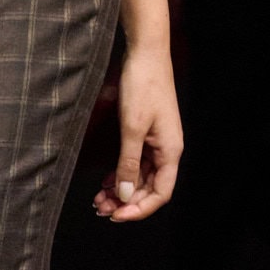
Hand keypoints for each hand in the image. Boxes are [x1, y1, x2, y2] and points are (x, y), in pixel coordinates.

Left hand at [92, 40, 181, 222]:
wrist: (145, 54)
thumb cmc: (143, 85)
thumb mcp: (132, 128)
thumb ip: (128, 163)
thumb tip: (125, 194)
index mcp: (170, 151)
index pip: (160, 193)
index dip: (139, 208)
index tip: (116, 215)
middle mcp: (166, 150)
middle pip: (149, 188)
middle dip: (126, 201)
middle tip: (100, 208)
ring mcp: (156, 142)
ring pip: (140, 177)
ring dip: (122, 190)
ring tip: (99, 198)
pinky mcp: (146, 134)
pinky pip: (135, 163)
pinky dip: (121, 174)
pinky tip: (106, 181)